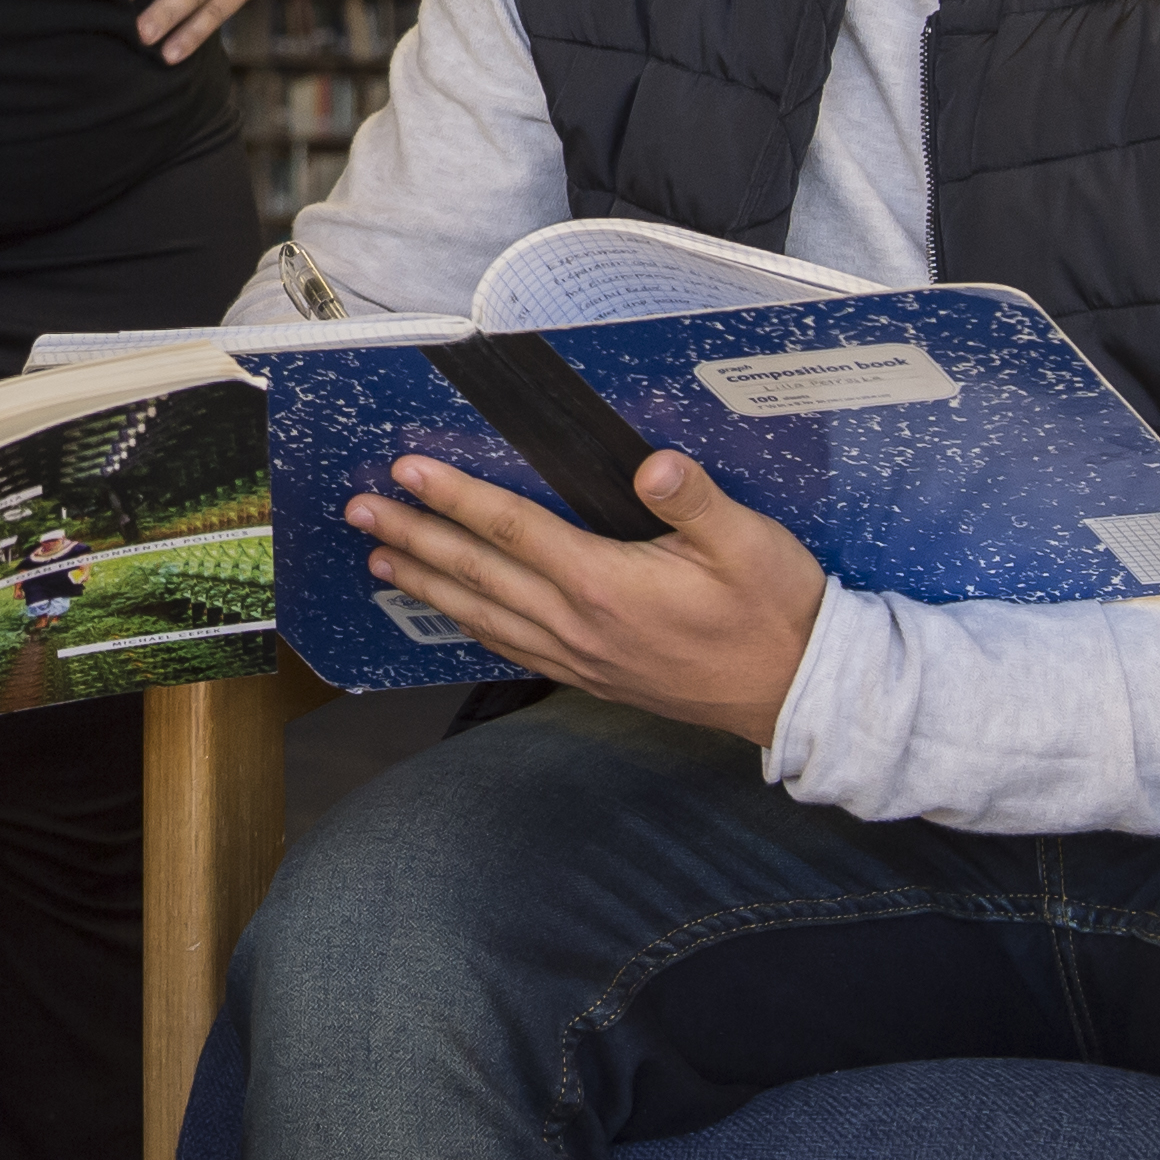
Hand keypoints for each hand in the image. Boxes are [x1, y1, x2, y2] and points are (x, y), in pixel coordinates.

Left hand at [354, 448, 827, 745]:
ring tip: (381, 564)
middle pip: (478, 573)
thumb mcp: (749, 542)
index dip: (454, 496)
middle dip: (413, 538)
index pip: (510, 528)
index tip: (405, 470)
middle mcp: (578, 625)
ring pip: (484, 616)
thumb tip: (654, 465)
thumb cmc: (777, 610)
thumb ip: (695, 500)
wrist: (800, 695)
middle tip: (359, 514)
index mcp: (605, 584)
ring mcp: (582, 657)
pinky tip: (455, 616)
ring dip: (429, 586)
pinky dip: (472, 626)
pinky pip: (513, 648)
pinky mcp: (595, 677)